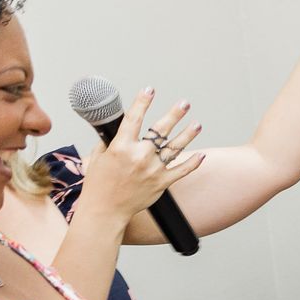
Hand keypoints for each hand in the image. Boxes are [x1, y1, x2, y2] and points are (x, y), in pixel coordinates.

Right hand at [75, 90, 203, 221]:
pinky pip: (181, 170)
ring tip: (197, 124)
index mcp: (121, 147)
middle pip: (160, 130)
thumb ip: (109, 142)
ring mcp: (153, 170)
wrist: (105, 209)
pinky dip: (193, 163)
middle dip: (174, 114)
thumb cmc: (99, 184)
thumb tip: (117, 130)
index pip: (133, 119)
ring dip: (188, 134)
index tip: (150, 90)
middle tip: (184, 103)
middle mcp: (139, 156)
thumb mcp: (98, 157)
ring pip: (175, 148)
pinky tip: (202, 155)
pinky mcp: (161, 183)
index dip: (142, 102)